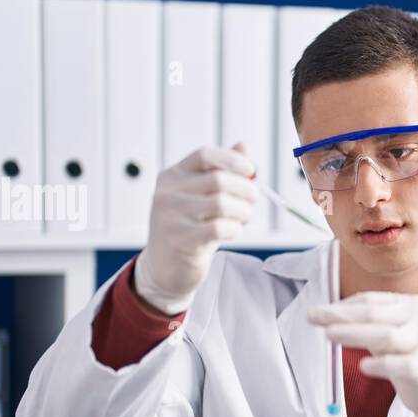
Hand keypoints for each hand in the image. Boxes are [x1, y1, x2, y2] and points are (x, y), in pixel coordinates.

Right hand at [135, 143, 257, 314]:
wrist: (165, 269)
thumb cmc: (188, 230)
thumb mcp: (201, 198)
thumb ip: (220, 171)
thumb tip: (244, 147)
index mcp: (172, 177)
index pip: (204, 155)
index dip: (232, 160)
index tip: (250, 171)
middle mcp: (167, 193)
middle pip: (218, 179)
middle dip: (244, 189)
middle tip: (253, 200)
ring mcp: (171, 217)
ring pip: (221, 203)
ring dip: (243, 210)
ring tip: (244, 217)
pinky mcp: (180, 240)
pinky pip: (219, 227)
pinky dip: (234, 228)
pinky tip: (233, 231)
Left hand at [307, 291, 417, 416]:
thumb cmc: (410, 354)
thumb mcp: (391, 332)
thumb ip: (366, 324)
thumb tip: (326, 316)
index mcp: (410, 304)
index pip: (370, 301)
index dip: (341, 306)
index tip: (316, 312)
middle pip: (375, 314)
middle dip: (341, 316)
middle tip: (315, 319)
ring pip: (387, 335)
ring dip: (355, 334)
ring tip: (329, 336)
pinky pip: (401, 364)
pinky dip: (381, 364)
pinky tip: (364, 366)